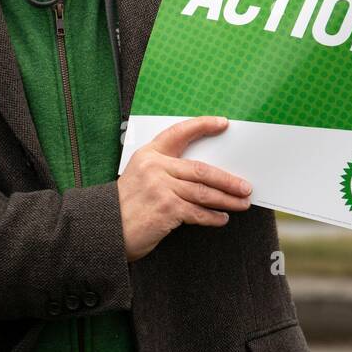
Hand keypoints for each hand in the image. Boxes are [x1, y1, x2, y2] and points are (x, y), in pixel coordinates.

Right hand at [117, 116, 252, 263]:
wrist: (106, 228)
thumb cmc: (127, 205)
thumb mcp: (141, 177)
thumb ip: (166, 171)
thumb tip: (204, 176)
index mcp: (149, 154)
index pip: (179, 132)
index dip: (202, 126)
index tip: (222, 123)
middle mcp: (155, 167)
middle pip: (201, 169)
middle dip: (227, 180)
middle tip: (245, 186)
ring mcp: (160, 187)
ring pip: (204, 191)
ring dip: (226, 199)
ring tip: (241, 203)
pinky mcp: (166, 208)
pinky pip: (197, 212)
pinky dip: (213, 217)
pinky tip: (222, 218)